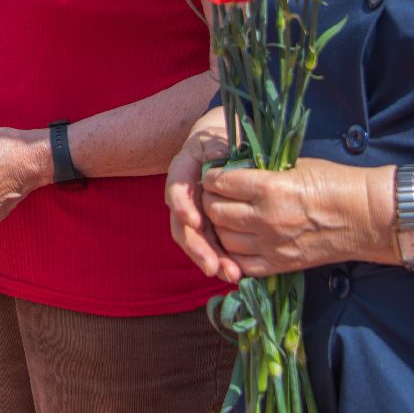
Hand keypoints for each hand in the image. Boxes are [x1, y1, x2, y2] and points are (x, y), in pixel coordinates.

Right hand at [165, 107, 239, 281]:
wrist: (225, 144)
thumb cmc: (222, 138)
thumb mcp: (218, 136)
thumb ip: (216, 146)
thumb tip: (218, 156)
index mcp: (182, 170)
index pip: (177, 188)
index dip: (182, 205)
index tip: (194, 220)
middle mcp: (183, 196)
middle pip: (183, 225)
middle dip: (197, 248)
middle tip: (213, 267)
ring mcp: (194, 212)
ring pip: (195, 240)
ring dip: (210, 260)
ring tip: (228, 276)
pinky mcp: (208, 225)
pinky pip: (211, 245)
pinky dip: (221, 260)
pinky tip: (236, 273)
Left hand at [198, 157, 394, 277]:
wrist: (366, 216)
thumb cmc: (334, 183)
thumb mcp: (294, 165)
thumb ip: (260, 171)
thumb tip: (231, 170)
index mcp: (269, 188)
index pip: (220, 183)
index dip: (212, 177)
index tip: (215, 174)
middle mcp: (266, 219)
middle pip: (216, 212)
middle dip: (209, 201)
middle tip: (215, 195)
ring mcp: (272, 245)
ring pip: (224, 239)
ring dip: (219, 227)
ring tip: (225, 217)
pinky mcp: (281, 265)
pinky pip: (242, 264)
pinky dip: (234, 252)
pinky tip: (237, 240)